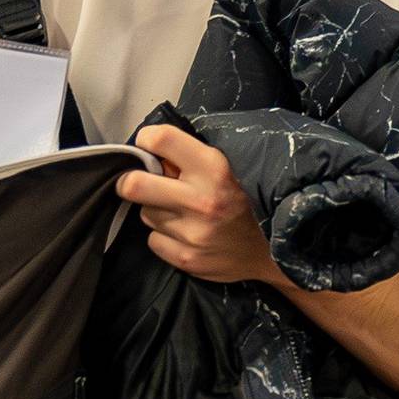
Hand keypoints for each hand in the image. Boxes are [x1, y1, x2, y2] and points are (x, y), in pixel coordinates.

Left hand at [119, 124, 279, 286]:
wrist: (268, 252)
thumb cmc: (243, 202)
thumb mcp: (225, 169)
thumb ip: (189, 158)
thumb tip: (151, 151)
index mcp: (214, 168)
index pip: (161, 139)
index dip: (147, 140)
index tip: (148, 146)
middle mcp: (201, 199)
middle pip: (134, 185)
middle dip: (130, 182)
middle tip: (138, 184)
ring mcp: (192, 233)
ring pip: (145, 213)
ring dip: (155, 211)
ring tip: (179, 212)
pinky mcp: (186, 258)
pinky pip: (153, 241)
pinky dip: (163, 237)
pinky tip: (183, 234)